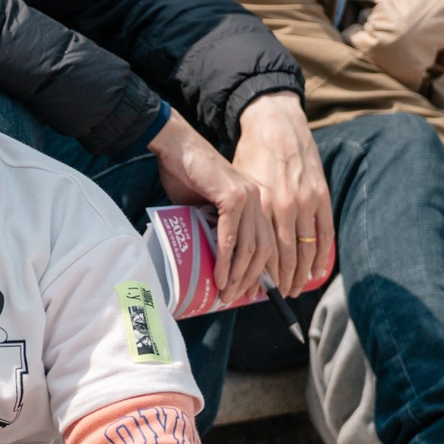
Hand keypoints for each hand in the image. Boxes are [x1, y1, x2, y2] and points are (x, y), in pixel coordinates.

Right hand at [149, 111, 275, 303]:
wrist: (175, 146)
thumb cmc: (185, 174)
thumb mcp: (206, 205)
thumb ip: (215, 225)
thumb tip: (212, 256)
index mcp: (257, 202)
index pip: (268, 242)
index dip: (262, 270)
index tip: (251, 291)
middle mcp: (258, 199)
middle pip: (264, 249)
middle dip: (251, 278)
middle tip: (236, 297)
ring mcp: (248, 197)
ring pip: (250, 246)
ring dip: (238, 274)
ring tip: (225, 292)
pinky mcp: (232, 196)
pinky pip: (230, 236)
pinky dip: (225, 259)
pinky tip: (219, 275)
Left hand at [230, 91, 333, 295]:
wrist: (276, 125)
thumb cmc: (252, 155)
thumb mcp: (239, 183)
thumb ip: (239, 211)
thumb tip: (230, 242)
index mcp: (260, 204)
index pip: (261, 250)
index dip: (257, 274)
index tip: (253, 291)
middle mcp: (284, 205)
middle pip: (284, 255)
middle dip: (280, 281)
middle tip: (277, 297)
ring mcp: (306, 201)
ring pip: (306, 249)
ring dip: (301, 274)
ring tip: (295, 289)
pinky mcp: (322, 196)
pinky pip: (325, 234)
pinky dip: (322, 256)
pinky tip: (316, 271)